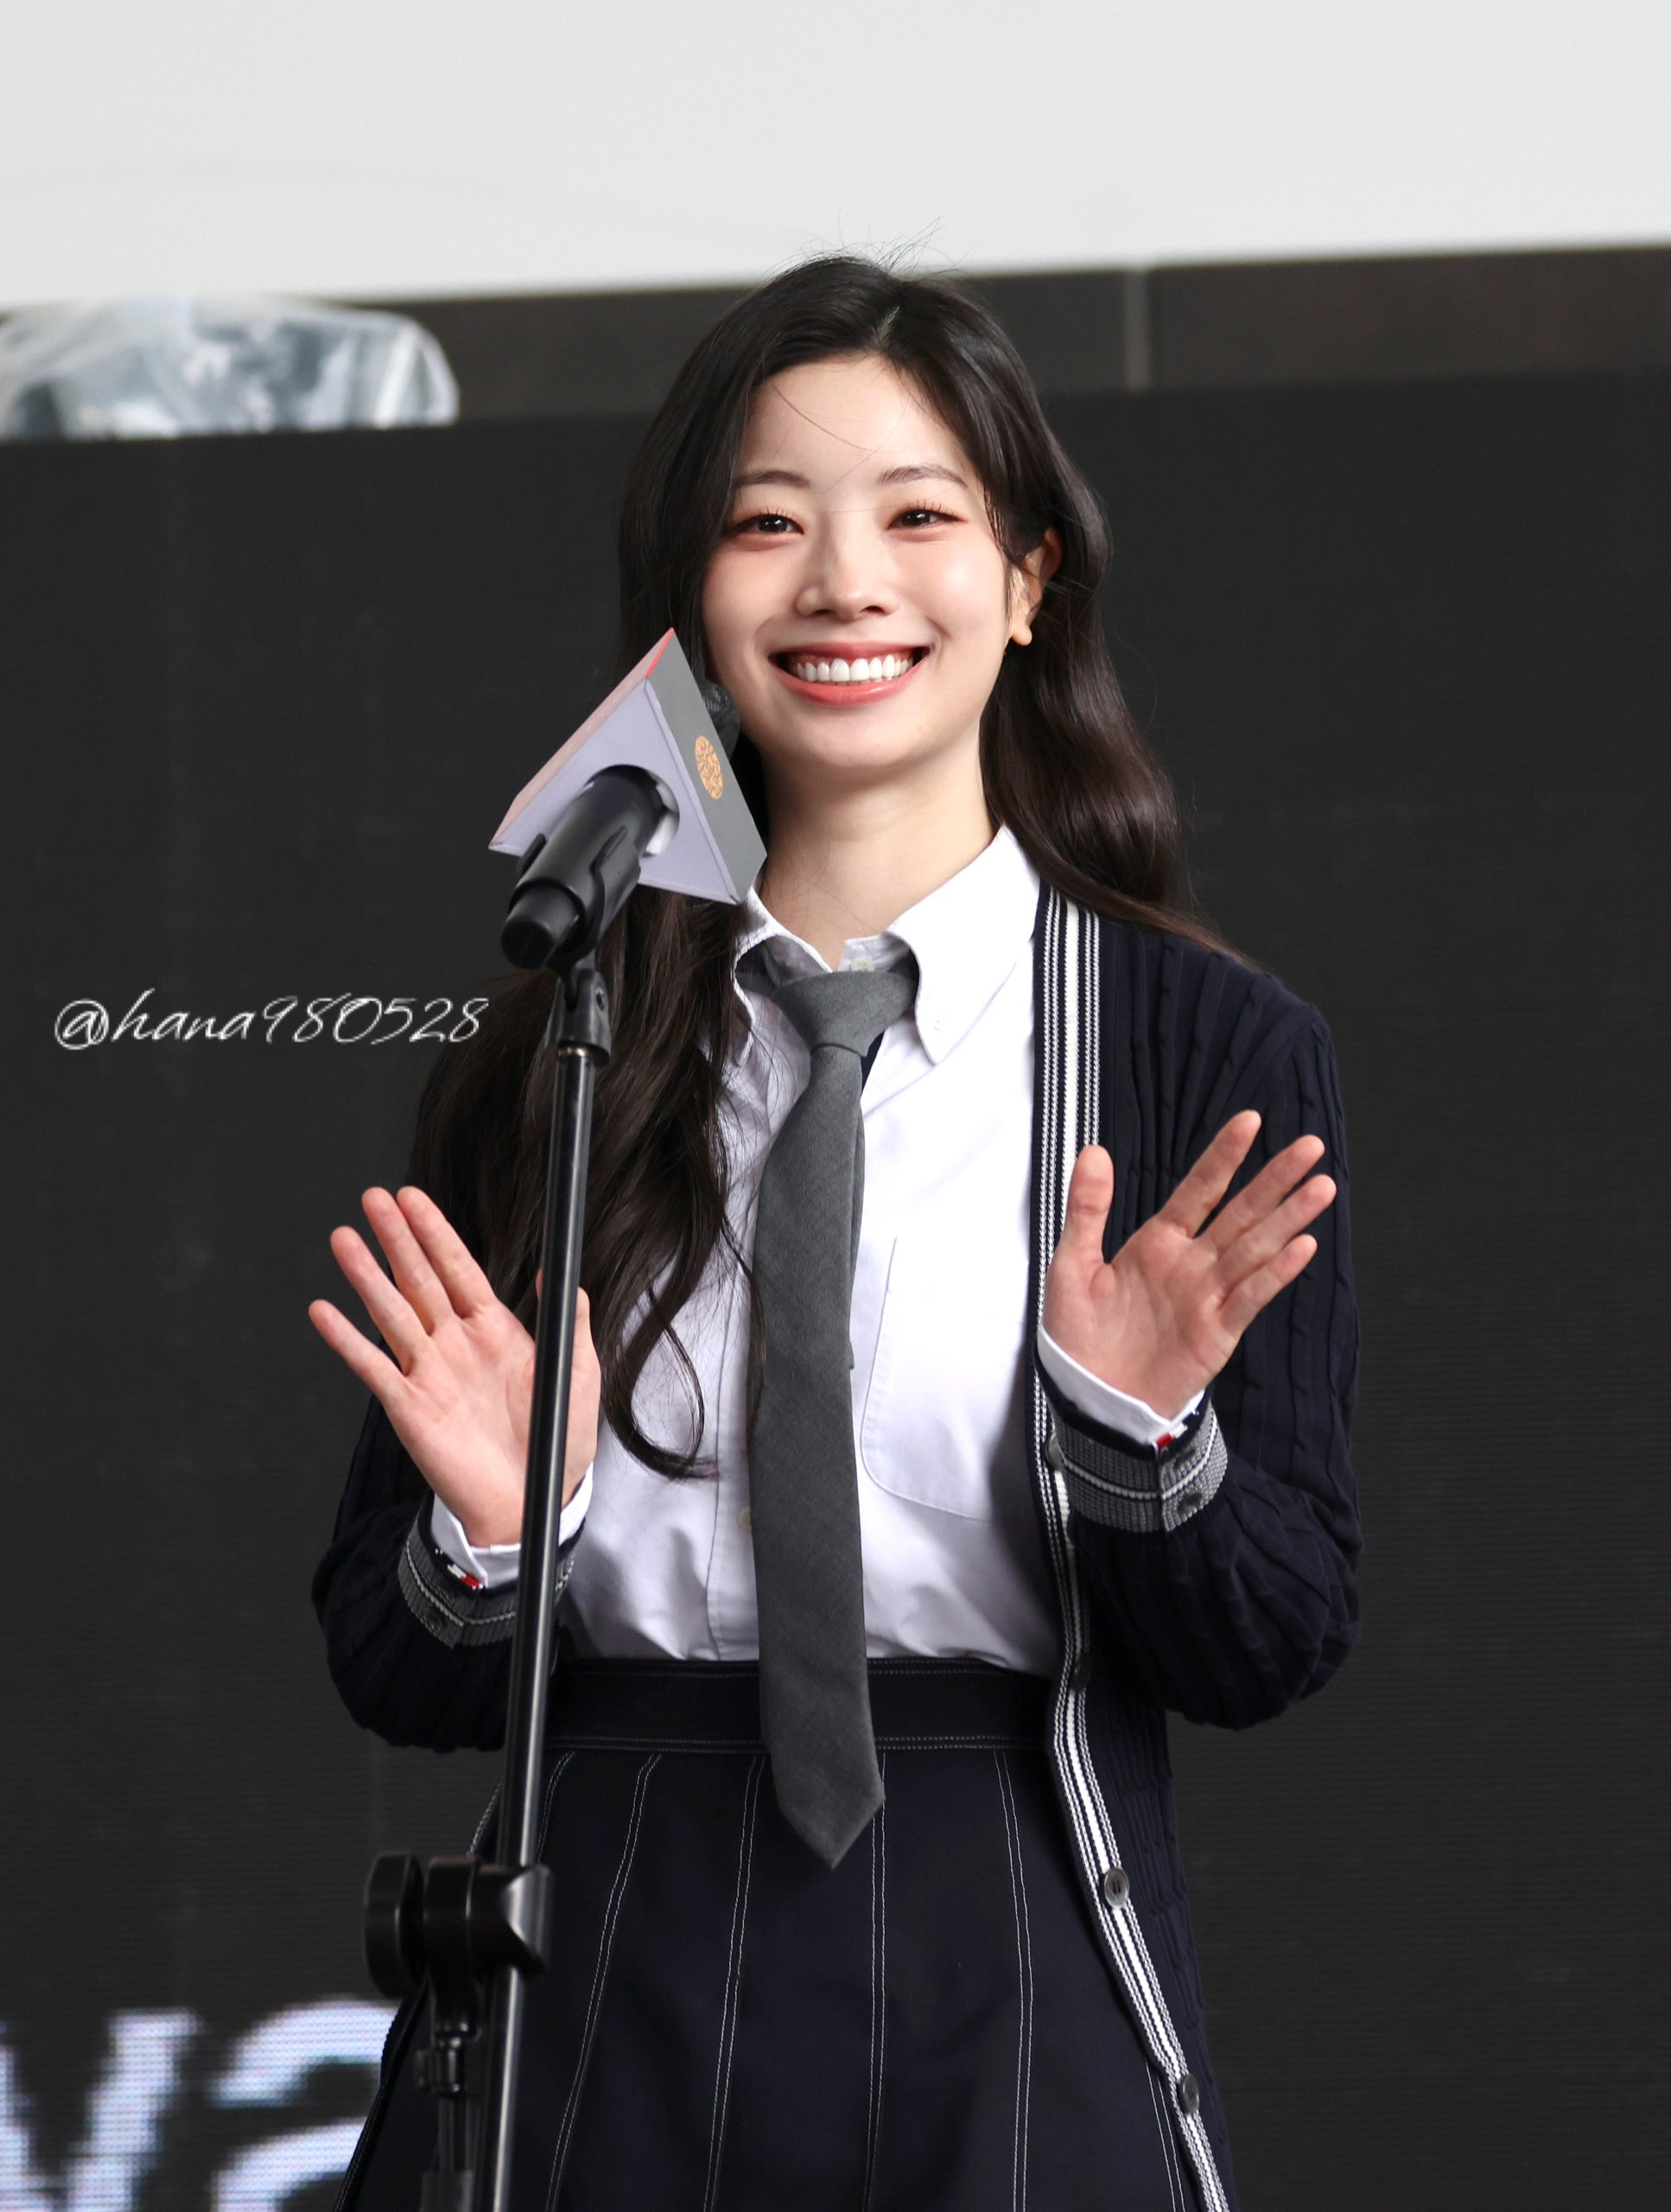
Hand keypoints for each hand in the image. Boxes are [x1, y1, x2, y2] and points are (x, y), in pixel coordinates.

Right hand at [308, 1185, 600, 1546]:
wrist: (530, 1502)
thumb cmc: (556, 1440)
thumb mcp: (578, 1373)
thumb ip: (571, 1322)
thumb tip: (566, 1276)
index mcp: (494, 1330)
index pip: (458, 1268)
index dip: (435, 1232)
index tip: (413, 1198)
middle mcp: (455, 1344)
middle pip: (419, 1280)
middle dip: (397, 1238)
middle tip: (373, 1198)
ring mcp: (428, 1373)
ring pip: (391, 1313)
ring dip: (366, 1276)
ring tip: (344, 1238)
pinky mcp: (408, 1407)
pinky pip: (372, 1367)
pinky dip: (346, 1339)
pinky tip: (324, 1311)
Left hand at [1041, 1111, 1335, 1420]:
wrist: (1089, 1401)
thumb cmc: (1079, 1338)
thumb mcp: (1072, 1266)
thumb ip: (1088, 1210)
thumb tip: (1094, 1151)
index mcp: (1156, 1243)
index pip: (1198, 1189)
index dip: (1223, 1156)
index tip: (1250, 1120)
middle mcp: (1190, 1264)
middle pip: (1241, 1213)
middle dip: (1275, 1179)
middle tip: (1311, 1146)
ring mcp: (1207, 1297)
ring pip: (1255, 1249)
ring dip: (1289, 1218)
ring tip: (1321, 1187)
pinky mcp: (1217, 1333)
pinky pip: (1250, 1297)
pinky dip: (1276, 1273)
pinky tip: (1303, 1246)